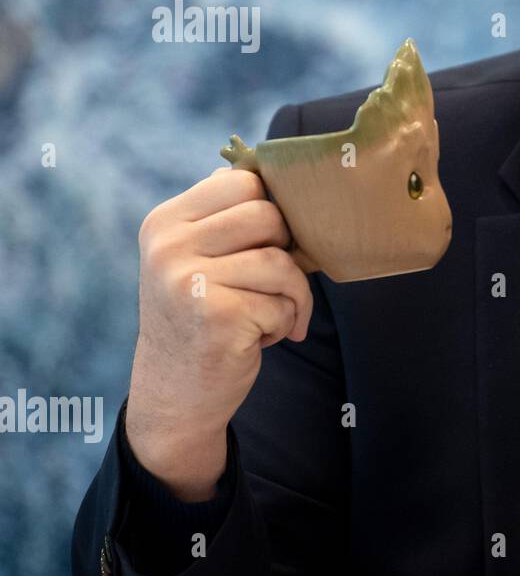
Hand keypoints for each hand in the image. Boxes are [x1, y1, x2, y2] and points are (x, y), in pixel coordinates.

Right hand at [125, 167, 313, 501]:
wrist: (175, 394)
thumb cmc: (205, 317)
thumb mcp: (202, 259)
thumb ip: (234, 221)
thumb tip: (297, 184)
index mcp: (166, 221)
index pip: (242, 181)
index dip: (272, 209)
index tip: (270, 243)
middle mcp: (168, 245)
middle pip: (267, 215)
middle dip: (286, 252)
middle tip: (274, 286)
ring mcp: (186, 280)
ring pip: (281, 262)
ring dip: (292, 296)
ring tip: (270, 317)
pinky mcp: (216, 316)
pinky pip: (283, 304)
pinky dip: (285, 324)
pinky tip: (258, 339)